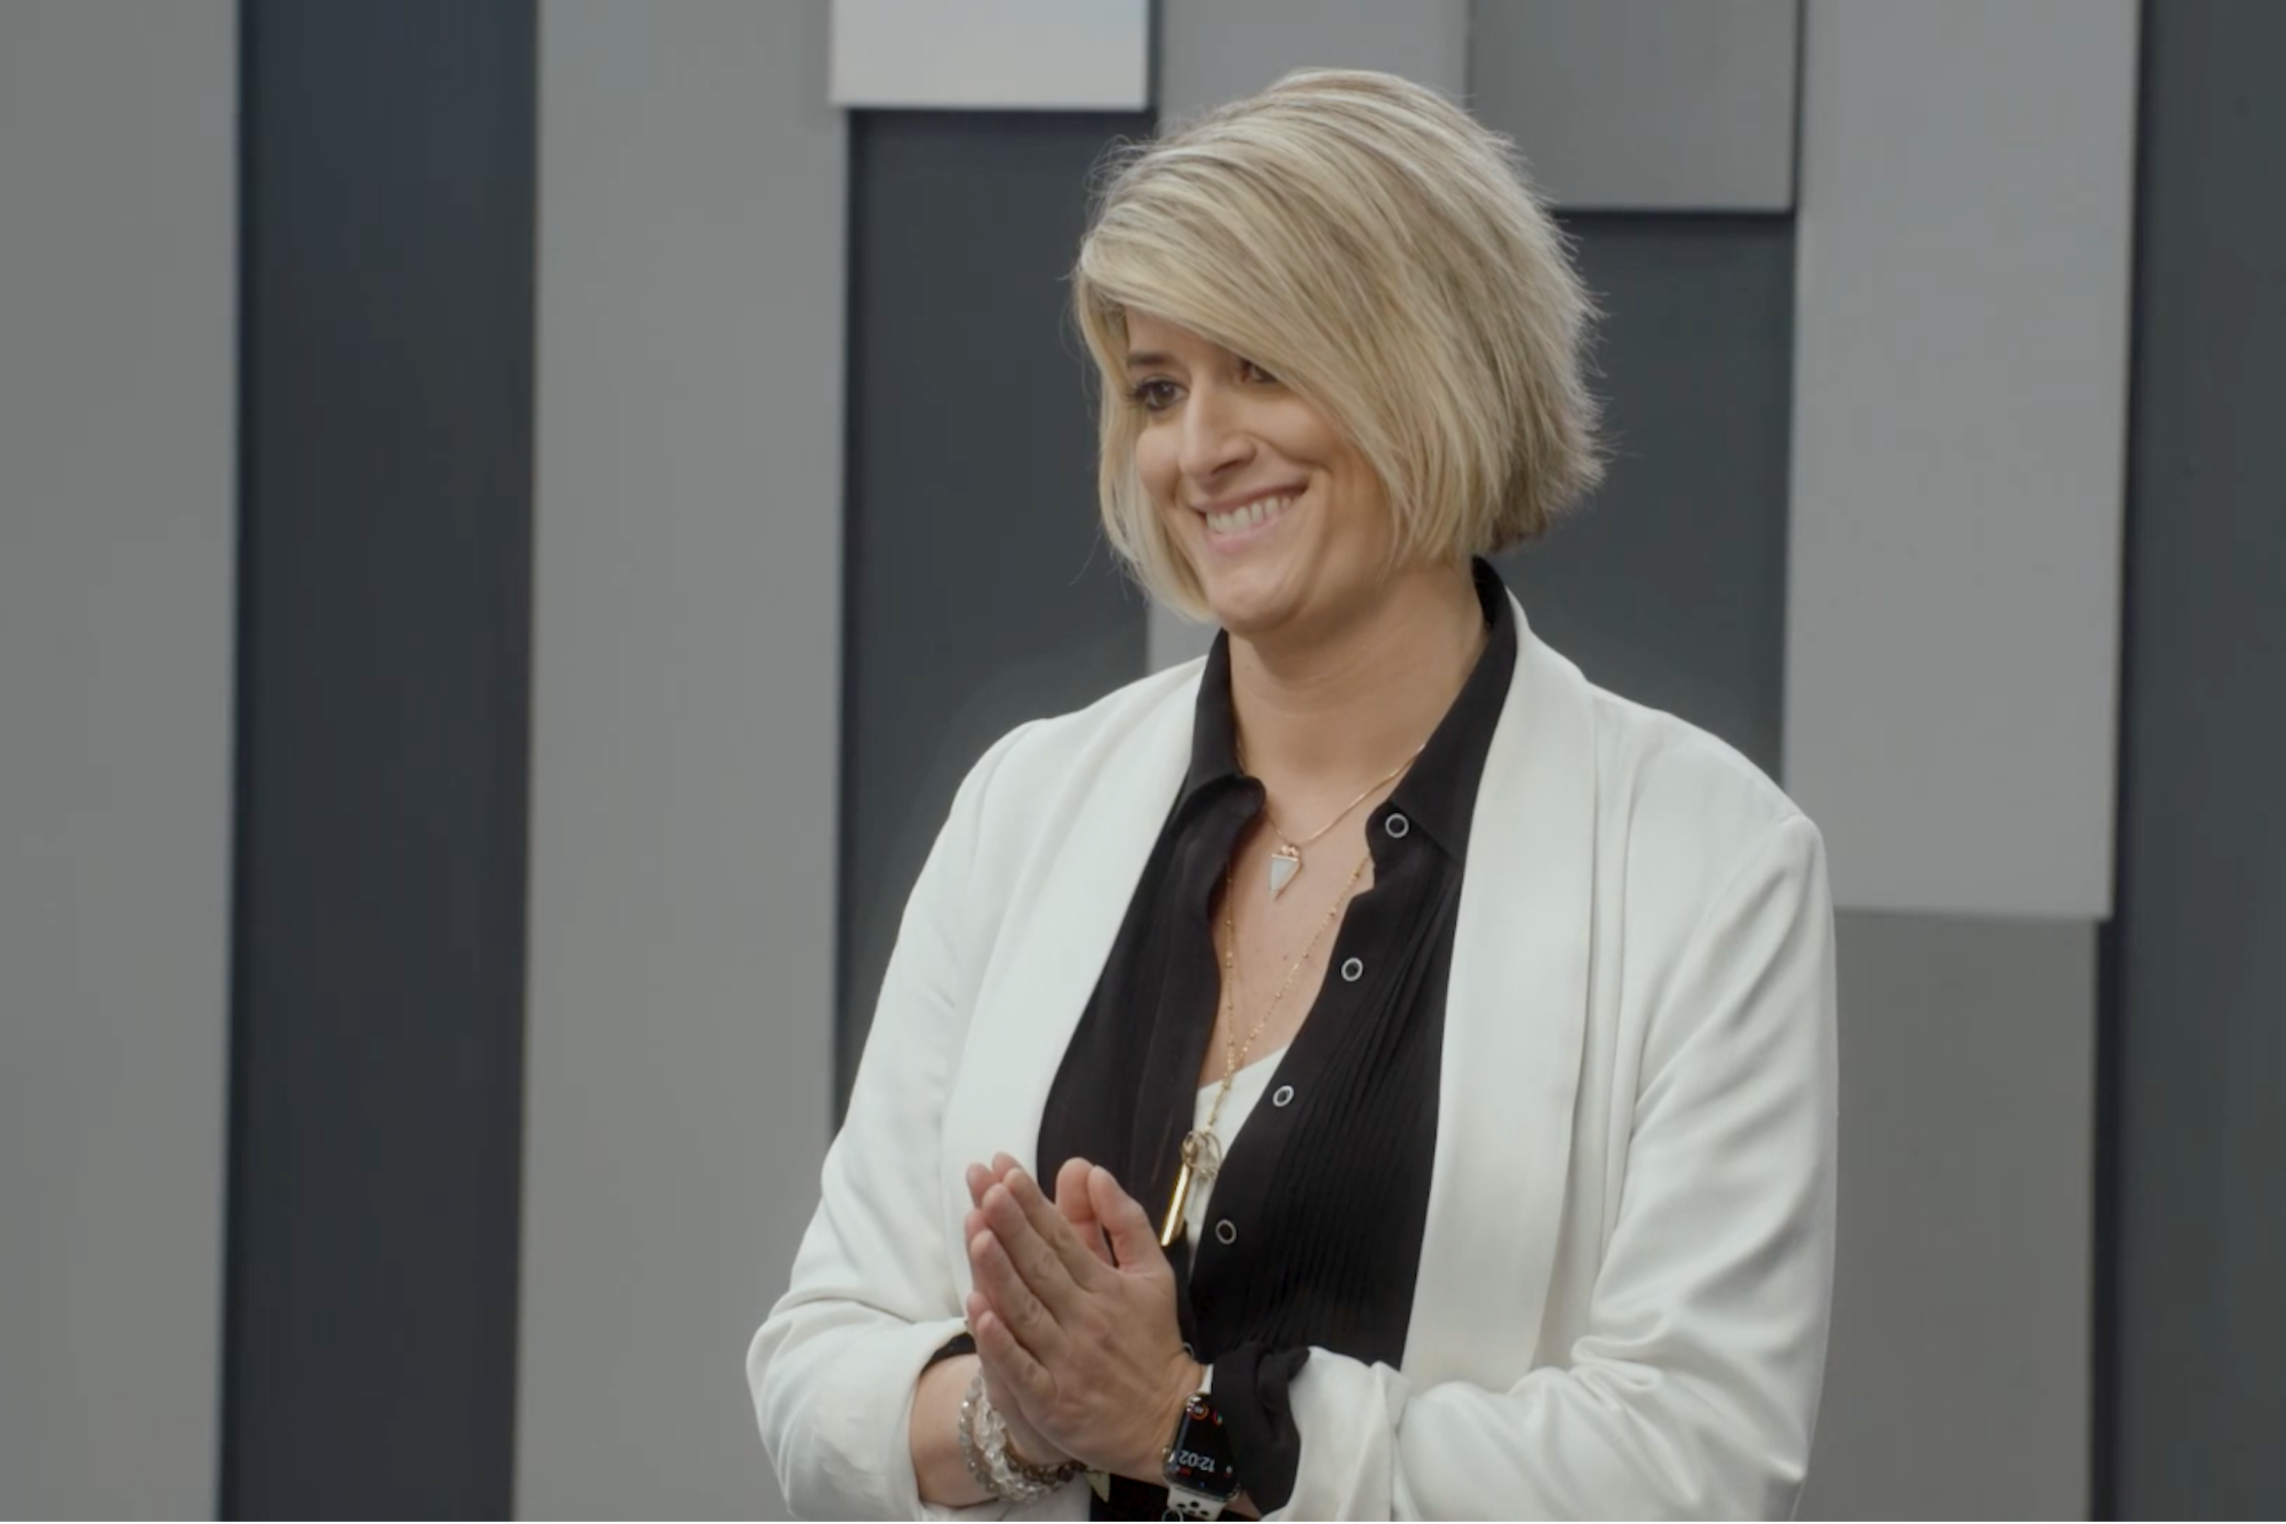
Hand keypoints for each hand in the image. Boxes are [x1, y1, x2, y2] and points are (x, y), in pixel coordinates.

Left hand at [963, 1154, 1202, 1479]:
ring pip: (1027, 1311)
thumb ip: (1124, 1222)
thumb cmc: (1152, 1341)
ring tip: (978, 1234)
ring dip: (1000, 1273)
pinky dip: (1000, 1342)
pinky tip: (980, 1313)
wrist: (1167, 1422)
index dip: (1034, 1206)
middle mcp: (1086, 1320)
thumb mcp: (1153, 1275)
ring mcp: (1068, 1361)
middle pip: (1041, 1267)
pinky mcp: (1053, 1401)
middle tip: (985, 1188)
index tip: (1006, 1173)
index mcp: (1107, 1287)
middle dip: (1012, 1225)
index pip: (1063, 1238)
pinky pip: (1022, 1368)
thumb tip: (1096, 1172)